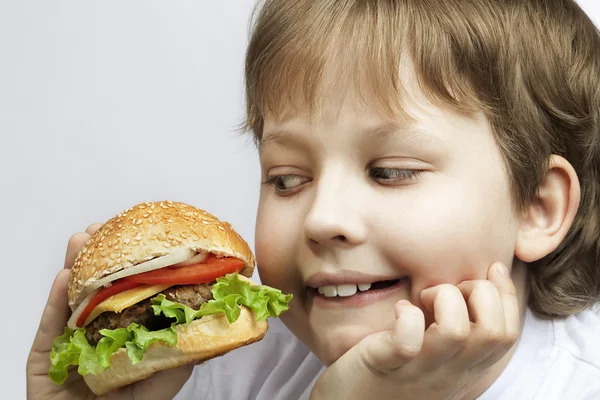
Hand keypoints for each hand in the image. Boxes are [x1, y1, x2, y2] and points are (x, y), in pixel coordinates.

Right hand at [26, 224, 194, 399]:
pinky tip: (64, 278)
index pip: (126, 292)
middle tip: (104, 227)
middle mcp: (95, 331)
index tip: (139, 236)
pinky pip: (47, 325)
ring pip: (70, 297)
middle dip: (99, 254)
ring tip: (82, 239)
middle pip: (95, 286)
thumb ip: (182, 352)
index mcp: (122, 332)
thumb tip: (208, 320)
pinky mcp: (44, 356)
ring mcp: (68, 340)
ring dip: (75, 265)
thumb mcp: (162, 380)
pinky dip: (55, 301)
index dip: (131, 264)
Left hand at [310, 263, 519, 399]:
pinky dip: (406, 316)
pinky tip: (398, 309)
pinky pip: (408, 341)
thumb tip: (469, 284)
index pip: (507, 334)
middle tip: (449, 288)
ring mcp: (419, 372)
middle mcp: (450, 373)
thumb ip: (452, 330)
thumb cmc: (389, 373)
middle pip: (495, 332)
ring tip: (422, 296)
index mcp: (465, 368)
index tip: (491, 269)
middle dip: (482, 292)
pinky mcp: (385, 366)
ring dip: (444, 299)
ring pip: (457, 332)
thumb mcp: (431, 354)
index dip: (506, 294)